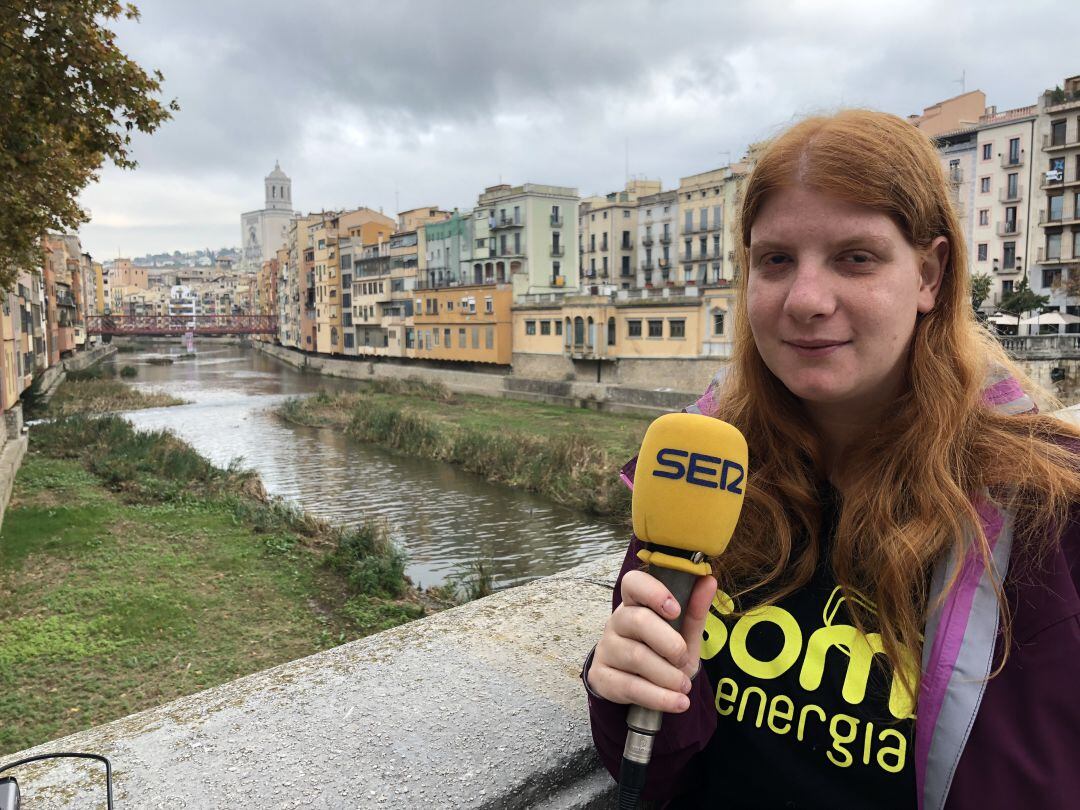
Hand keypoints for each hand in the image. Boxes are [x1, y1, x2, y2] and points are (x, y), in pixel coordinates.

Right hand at [587, 569, 717, 712]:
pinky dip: (659, 697)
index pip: (633, 582)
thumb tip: (709, 580)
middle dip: (669, 643)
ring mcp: (606, 649)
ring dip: (668, 675)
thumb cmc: (662, 652)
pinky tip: (678, 702)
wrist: (642, 686)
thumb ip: (694, 610)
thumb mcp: (682, 633)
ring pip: (636, 656)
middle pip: (638, 620)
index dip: (653, 592)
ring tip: (683, 686)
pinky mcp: (601, 677)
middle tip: (683, 658)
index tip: (675, 610)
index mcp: (635, 603)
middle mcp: (616, 622)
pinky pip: (630, 686)